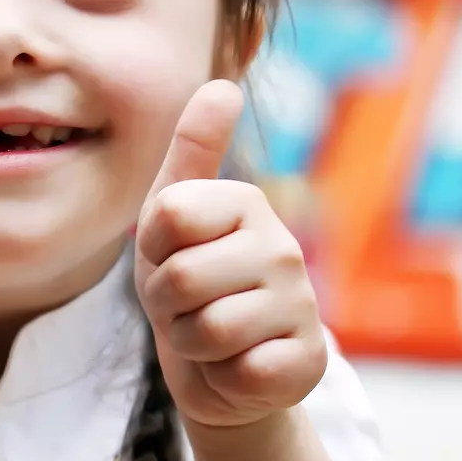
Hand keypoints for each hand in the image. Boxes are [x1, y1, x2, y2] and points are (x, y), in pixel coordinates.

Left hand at [135, 81, 326, 429]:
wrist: (215, 362)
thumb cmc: (187, 280)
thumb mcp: (170, 215)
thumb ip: (192, 150)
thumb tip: (222, 84)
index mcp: (244, 201)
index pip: (168, 215)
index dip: (152, 246)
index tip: (168, 253)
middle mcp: (282, 245)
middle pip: (181, 277)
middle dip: (165, 304)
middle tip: (186, 304)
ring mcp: (303, 304)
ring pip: (207, 329)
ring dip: (190, 342)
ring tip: (208, 333)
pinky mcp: (309, 360)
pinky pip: (240, 371)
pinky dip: (222, 376)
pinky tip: (238, 363)